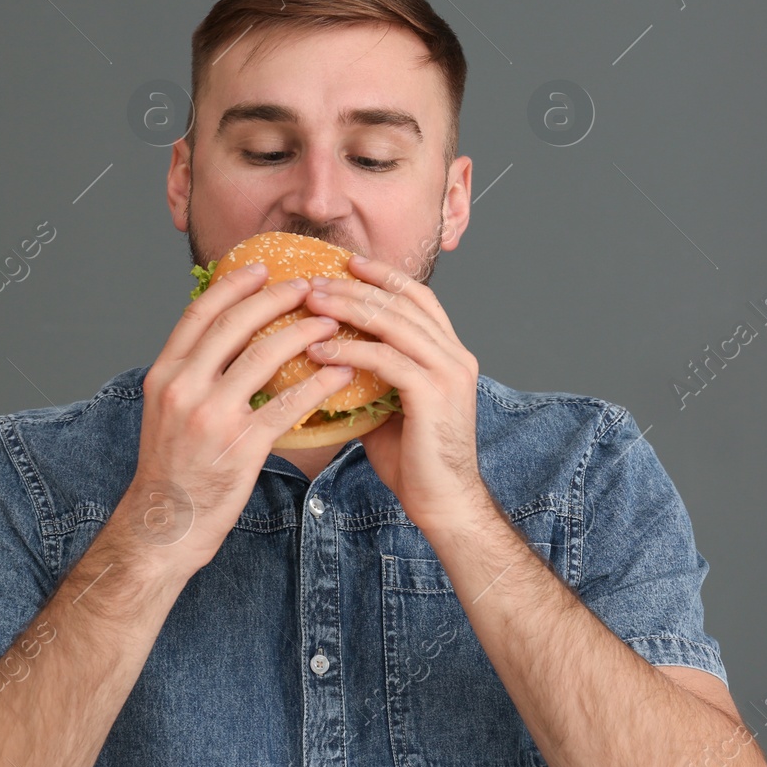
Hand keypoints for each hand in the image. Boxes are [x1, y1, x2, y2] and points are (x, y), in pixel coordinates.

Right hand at [123, 264, 353, 578]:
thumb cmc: (171, 468)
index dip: (232, 285)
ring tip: (332, 322)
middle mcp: (184, 388)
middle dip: (276, 298)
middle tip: (308, 285)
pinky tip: (341, 373)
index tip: (261, 268)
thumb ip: (191, 374)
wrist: (164, 526)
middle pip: (235, 324)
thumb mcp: (166, 410)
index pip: (199, 313)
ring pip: (265, 356)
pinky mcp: (241, 445)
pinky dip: (318, 383)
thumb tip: (224, 339)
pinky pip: (288, 404)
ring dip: (304, 333)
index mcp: (164, 374)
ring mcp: (212, 416)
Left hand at [300, 254, 485, 532]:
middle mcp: (455, 356)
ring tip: (311, 303)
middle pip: (402, 303)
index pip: (418, 298)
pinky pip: (385, 360)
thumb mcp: (391, 406)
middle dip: (355, 287)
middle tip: (315, 280)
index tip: (347, 263)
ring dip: (348, 309)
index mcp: (450, 353)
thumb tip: (327, 357)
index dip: (384, 276)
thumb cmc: (415, 460)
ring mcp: (448, 373)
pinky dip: (349, 349)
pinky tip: (318, 348)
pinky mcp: (433, 394)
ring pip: (394, 323)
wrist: (443, 503)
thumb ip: (372, 377)